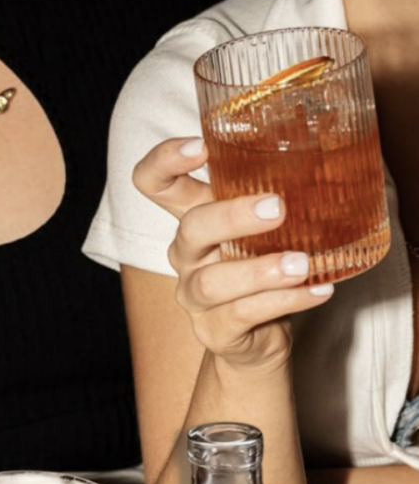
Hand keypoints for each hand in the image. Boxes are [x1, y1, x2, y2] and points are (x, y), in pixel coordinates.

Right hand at [133, 137, 333, 371]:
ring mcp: (194, 295)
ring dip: (260, 271)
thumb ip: (274, 195)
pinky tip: (317, 290)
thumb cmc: (261, 266)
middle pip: (190, 228)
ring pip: (213, 282)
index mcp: (192, 217)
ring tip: (301, 264)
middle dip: (232, 216)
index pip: (153, 182)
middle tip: (278, 207)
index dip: (164, 161)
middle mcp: (186, 254)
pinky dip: (284, 302)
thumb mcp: (261, 227)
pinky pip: (243, 315)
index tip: (202, 146)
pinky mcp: (214, 331)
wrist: (258, 337)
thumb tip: (331, 158)